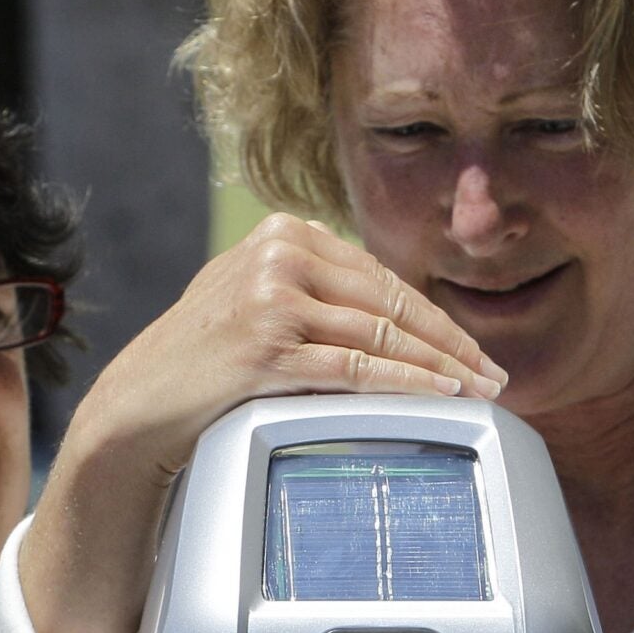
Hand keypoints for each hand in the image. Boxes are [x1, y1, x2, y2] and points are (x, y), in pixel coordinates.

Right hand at [25, 215, 507, 632]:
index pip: (381, 276)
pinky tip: (438, 397)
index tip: (472, 347)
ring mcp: (272, 297)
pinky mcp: (268, 345)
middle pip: (390, 301)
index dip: (435, 315)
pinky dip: (405, 384)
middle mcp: (280, 253)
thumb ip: (312, 287)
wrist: (141, 401)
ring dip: (439, 367)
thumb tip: (392, 309)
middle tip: (492, 374)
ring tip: (476, 391)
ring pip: (381, 334)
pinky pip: (356, 367)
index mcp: (285, 231)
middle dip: (450, 343)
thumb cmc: (201, 358)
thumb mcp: (255, 297)